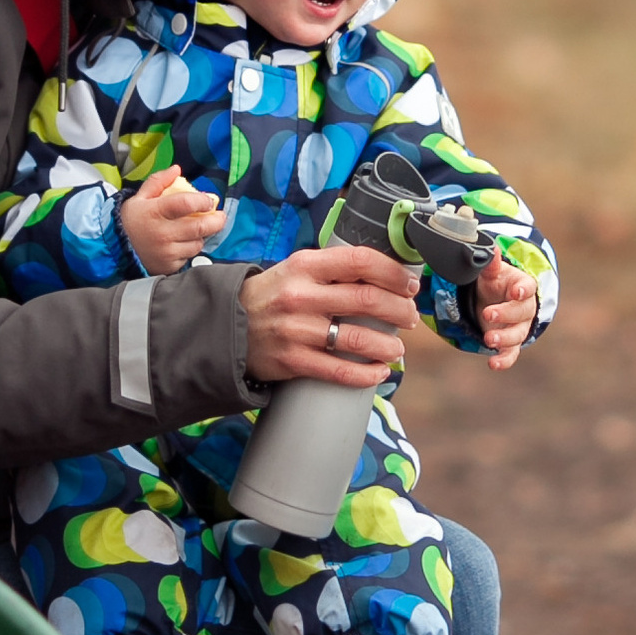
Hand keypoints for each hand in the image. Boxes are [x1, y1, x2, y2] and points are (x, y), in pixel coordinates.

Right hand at [119, 170, 227, 274]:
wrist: (114, 249)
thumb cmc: (130, 220)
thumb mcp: (140, 197)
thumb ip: (159, 181)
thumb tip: (177, 169)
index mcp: (155, 212)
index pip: (186, 204)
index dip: (203, 201)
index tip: (209, 200)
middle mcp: (163, 234)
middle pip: (200, 227)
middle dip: (216, 221)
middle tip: (220, 216)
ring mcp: (167, 253)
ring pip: (197, 243)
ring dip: (201, 236)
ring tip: (195, 230)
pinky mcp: (169, 267)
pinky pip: (189, 257)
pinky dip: (189, 249)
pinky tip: (182, 244)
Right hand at [240, 241, 420, 387]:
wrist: (225, 328)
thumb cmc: (270, 296)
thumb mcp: (295, 269)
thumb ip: (332, 269)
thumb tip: (383, 274)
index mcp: (305, 266)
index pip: (360, 261)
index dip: (393, 272)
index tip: (409, 284)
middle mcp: (301, 296)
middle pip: (368, 299)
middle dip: (400, 309)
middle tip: (410, 316)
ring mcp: (297, 330)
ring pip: (359, 339)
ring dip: (389, 345)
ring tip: (397, 348)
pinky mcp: (293, 361)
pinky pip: (340, 372)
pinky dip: (367, 374)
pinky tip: (379, 371)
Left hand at [474, 251, 540, 373]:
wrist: (496, 300)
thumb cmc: (497, 283)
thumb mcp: (492, 273)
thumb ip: (491, 264)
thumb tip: (490, 249)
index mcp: (522, 286)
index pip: (527, 287)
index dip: (523, 289)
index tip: (516, 291)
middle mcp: (525, 308)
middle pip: (521, 312)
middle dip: (505, 314)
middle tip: (487, 314)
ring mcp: (519, 327)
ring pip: (518, 335)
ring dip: (504, 338)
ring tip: (488, 339)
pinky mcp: (511, 343)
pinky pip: (511, 353)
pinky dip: (504, 360)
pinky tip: (493, 364)